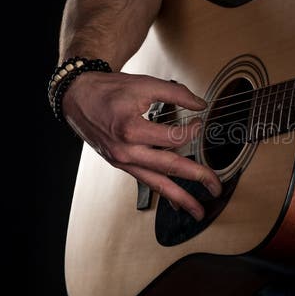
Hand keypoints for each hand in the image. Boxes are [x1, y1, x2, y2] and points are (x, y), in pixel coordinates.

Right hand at [62, 71, 220, 219]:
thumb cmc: (108, 90)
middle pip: (169, 167)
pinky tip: (175, 202)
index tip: (199, 122)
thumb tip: (200, 105)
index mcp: (130, 129)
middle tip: (216, 187)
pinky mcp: (121, 164)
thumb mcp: (143, 84)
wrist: (78, 97)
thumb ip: (176, 93)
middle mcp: (126, 151)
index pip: (172, 137)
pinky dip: (162, 192)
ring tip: (198, 211)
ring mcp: (123, 161)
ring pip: (157, 182)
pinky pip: (145, 181)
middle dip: (196, 178)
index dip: (192, 130)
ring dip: (180, 198)